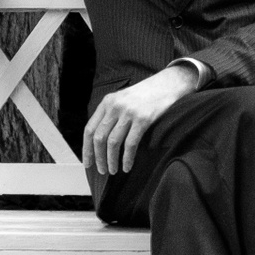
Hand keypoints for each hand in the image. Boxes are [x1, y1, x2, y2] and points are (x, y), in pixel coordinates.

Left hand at [82, 64, 199, 175]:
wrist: (168, 84)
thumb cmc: (145, 95)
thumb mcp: (122, 99)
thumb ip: (111, 115)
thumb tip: (100, 142)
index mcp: (107, 102)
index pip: (89, 129)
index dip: (87, 148)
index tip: (88, 163)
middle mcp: (115, 107)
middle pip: (99, 138)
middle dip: (98, 158)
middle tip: (102, 171)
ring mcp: (129, 113)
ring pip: (113, 143)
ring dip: (111, 161)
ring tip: (113, 171)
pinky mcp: (143, 119)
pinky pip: (130, 144)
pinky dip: (127, 158)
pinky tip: (127, 166)